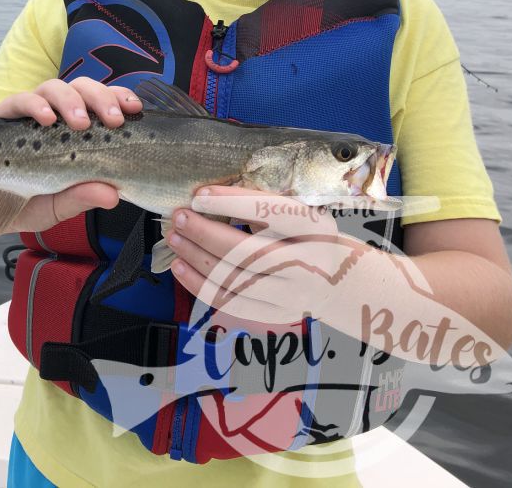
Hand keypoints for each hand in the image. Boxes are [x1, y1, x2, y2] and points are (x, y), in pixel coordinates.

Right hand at [0, 77, 143, 234]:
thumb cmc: (24, 204)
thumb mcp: (56, 207)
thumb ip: (79, 199)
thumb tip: (112, 195)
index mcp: (75, 133)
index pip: (101, 105)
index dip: (120, 99)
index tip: (136, 109)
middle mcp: (55, 116)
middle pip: (82, 87)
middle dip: (101, 97)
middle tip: (114, 120)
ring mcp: (28, 114)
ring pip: (53, 87)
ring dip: (70, 100)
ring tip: (80, 124)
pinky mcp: (1, 116)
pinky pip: (20, 100)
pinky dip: (35, 106)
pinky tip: (46, 119)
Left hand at [165, 185, 365, 323]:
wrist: (337, 281)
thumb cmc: (307, 237)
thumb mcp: (299, 213)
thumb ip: (262, 205)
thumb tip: (208, 197)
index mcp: (317, 229)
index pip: (273, 213)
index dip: (232, 203)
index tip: (199, 195)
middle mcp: (309, 264)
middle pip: (249, 251)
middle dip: (206, 233)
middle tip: (179, 217)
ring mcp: (292, 295)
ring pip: (235, 280)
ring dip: (196, 258)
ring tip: (174, 238)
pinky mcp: (275, 315)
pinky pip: (229, 303)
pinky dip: (199, 285)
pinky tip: (180, 266)